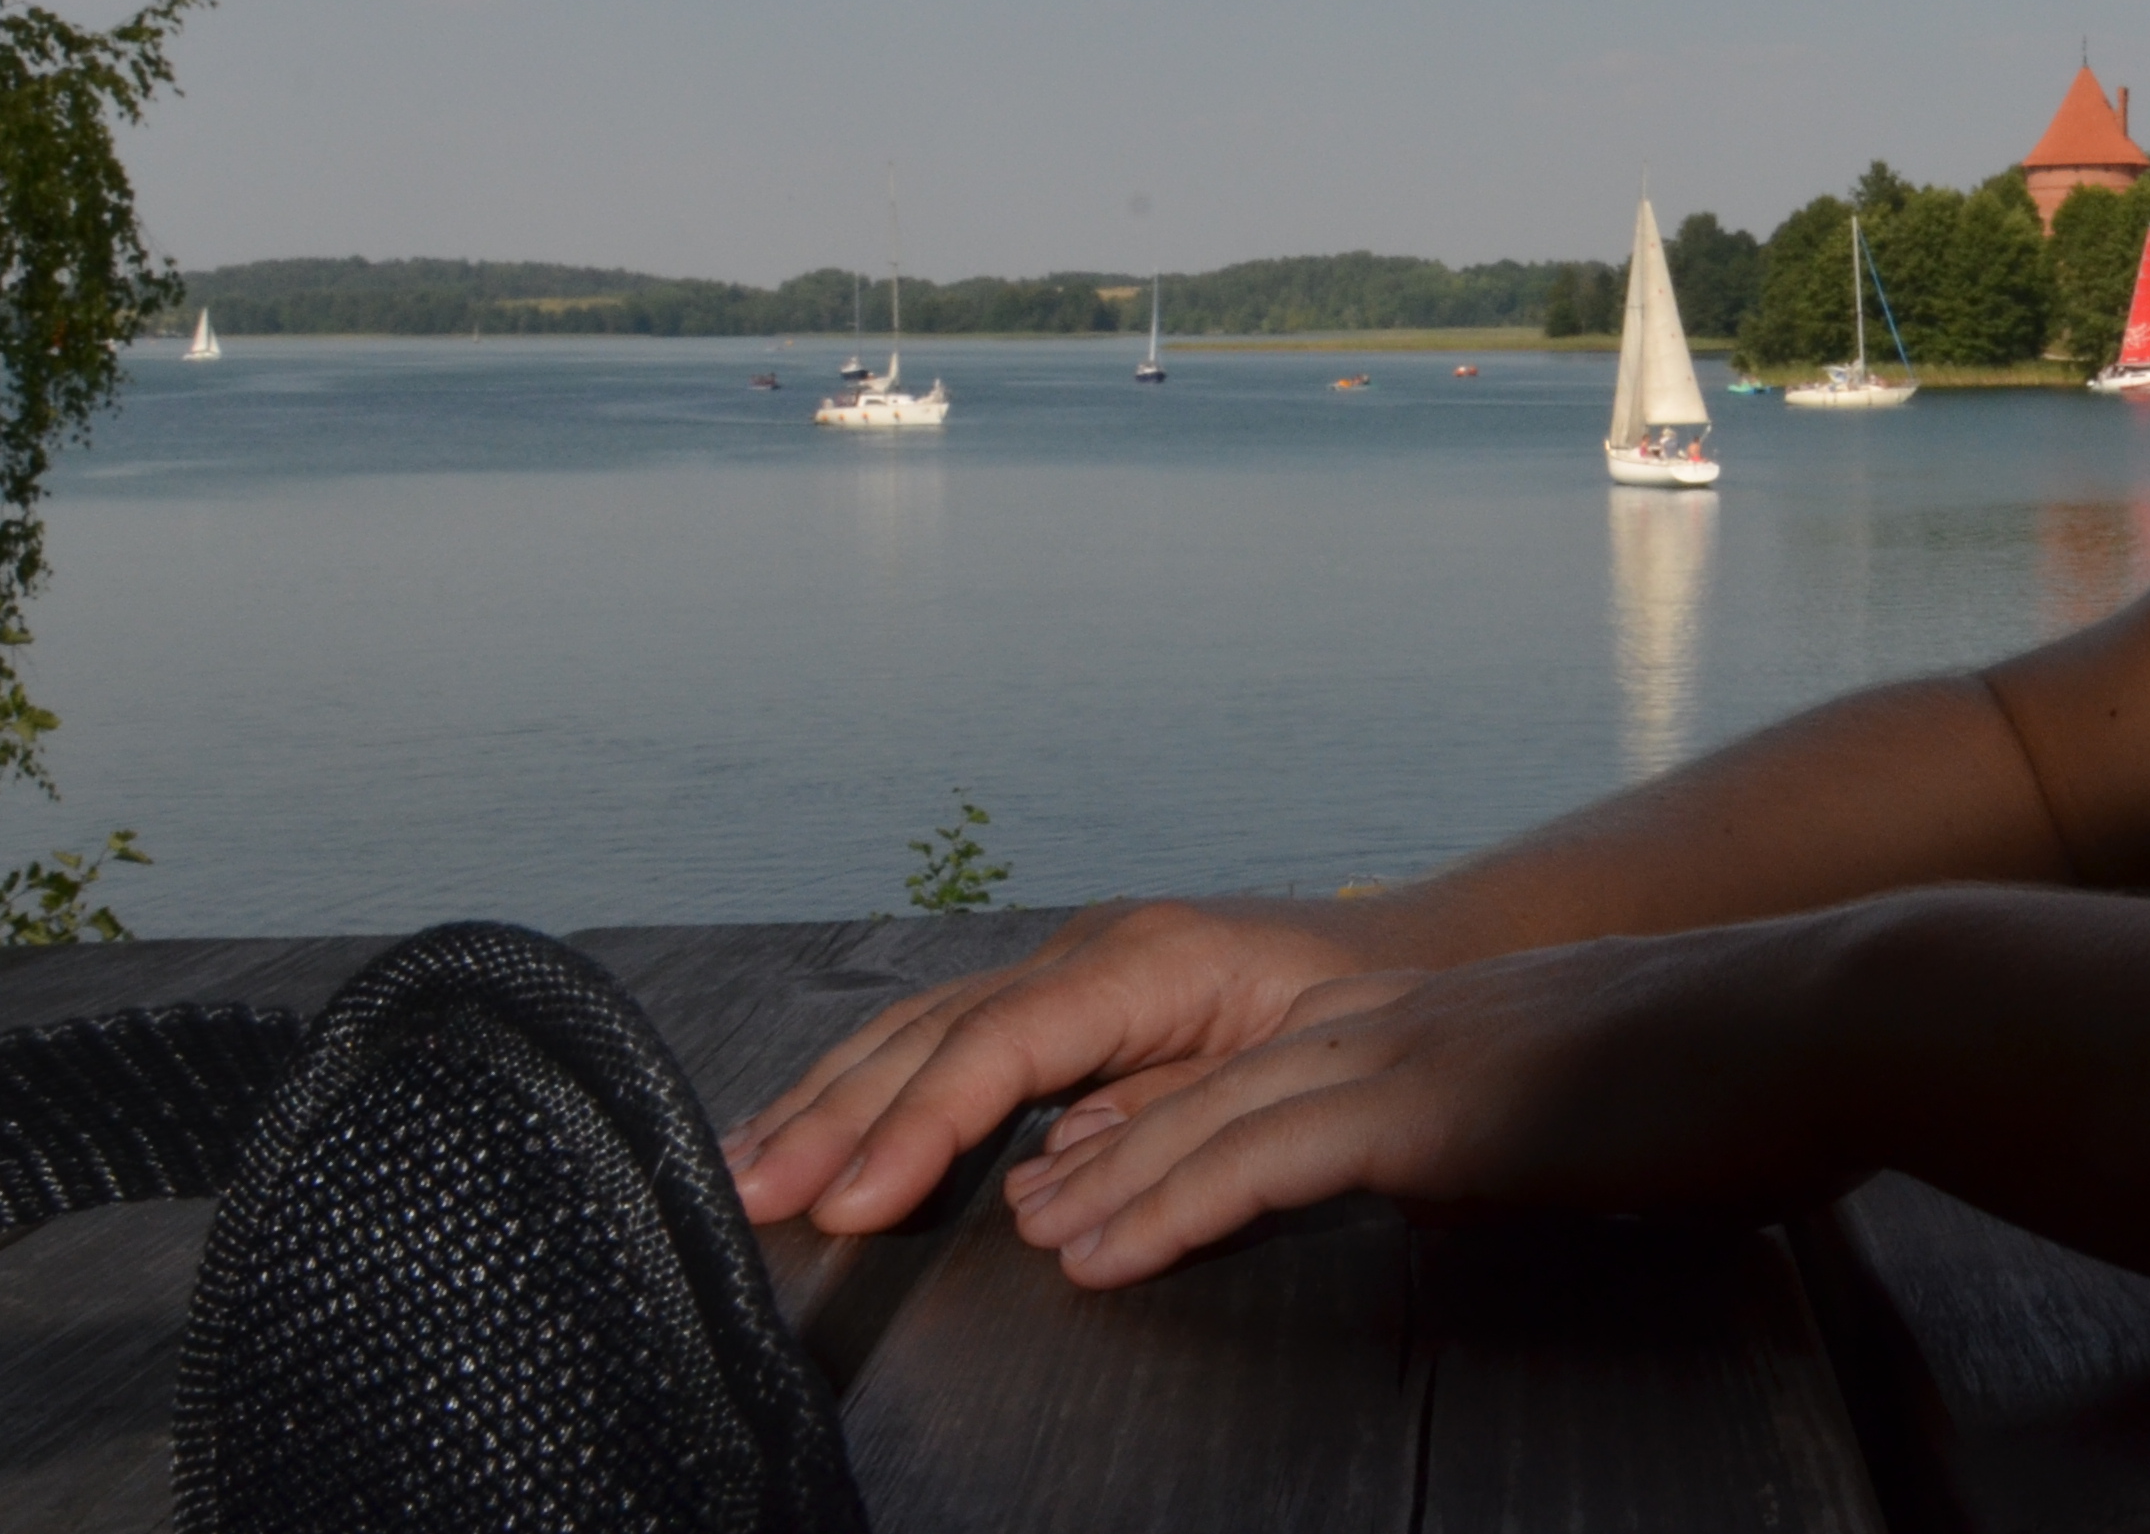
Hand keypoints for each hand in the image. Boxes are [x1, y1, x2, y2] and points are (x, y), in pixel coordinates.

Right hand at [729, 892, 1400, 1234]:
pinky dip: (867, 1081)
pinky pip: (943, 1033)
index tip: (851, 1200)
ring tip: (742, 1164)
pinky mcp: (1057, 990)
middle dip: (834, 1117)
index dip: (919, 1126)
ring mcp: (1064, 961)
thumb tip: (1043, 1183)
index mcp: (1147, 960)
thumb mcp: (1289, 1062)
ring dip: (825, 1100)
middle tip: (751, 1192)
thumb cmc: (1359, 1008)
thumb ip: (1167, 1118)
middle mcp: (1088, 949)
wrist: (1406, 949)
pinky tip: (809, 1123)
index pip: (1001, 1045)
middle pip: (934, 1033)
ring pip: (919, 1028)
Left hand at [999, 914, 1861, 1287]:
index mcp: (1457, 1016)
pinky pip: (1268, 1160)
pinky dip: (1171, 1203)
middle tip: (1020, 1197)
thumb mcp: (1606, 1108)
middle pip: (1223, 1080)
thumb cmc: (1755, 1079)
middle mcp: (1416, 1017)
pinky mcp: (1438, 1106)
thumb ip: (1518, 1137)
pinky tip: (1109, 1248)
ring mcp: (1421, 1051)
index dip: (1180, 1116)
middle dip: (1113, 1142)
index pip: (1283, 1065)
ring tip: (1033, 1239)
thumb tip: (1472, 1184)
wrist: (1828, 1020)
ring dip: (1111, 1182)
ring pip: (1219, 1117)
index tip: (1098, 1166)